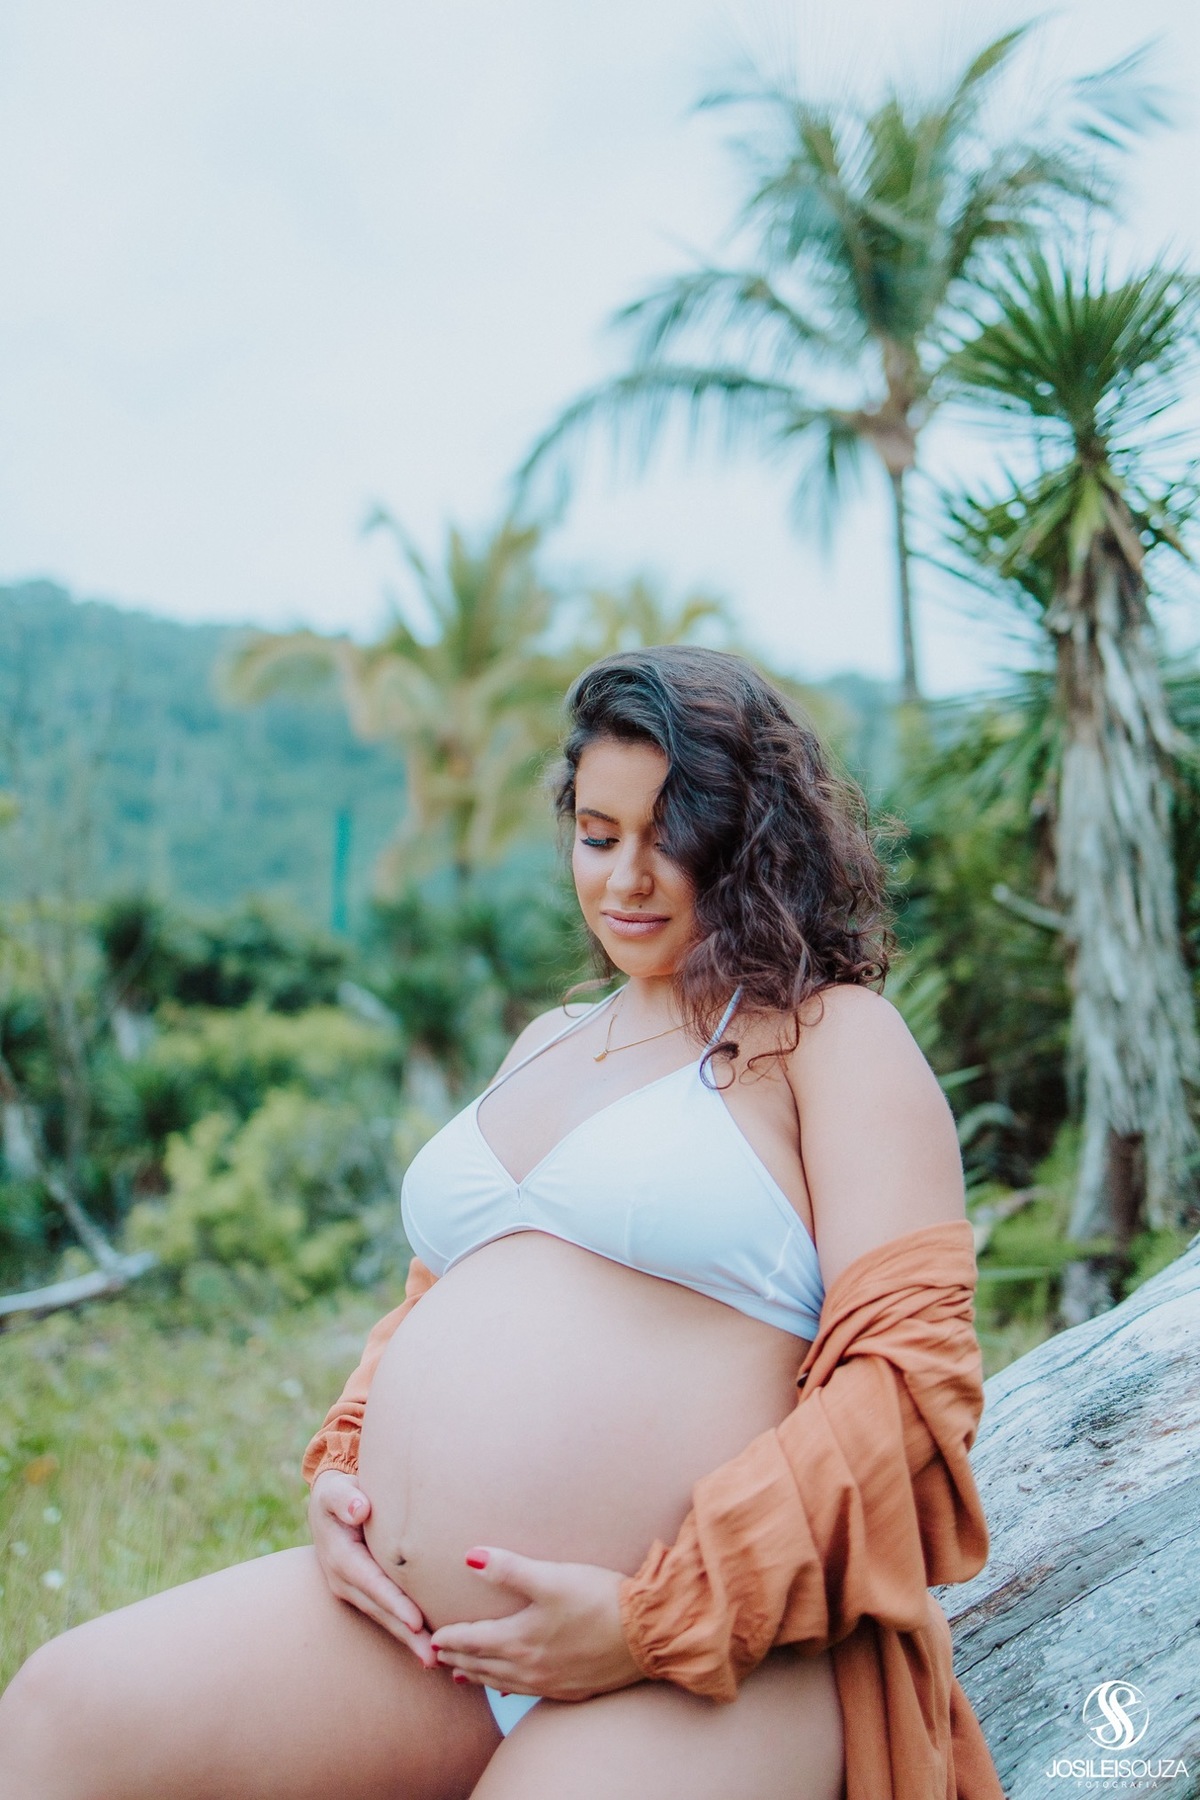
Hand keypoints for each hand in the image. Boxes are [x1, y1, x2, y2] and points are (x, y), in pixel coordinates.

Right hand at [308, 1470, 436, 1667]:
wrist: (329, 1504)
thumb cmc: (338, 1493)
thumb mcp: (335, 1490)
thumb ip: (345, 1498)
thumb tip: (360, 1509)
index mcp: (341, 1558)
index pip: (372, 1583)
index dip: (394, 1603)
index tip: (416, 1621)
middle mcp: (344, 1581)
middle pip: (380, 1611)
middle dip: (406, 1634)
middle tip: (435, 1656)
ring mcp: (353, 1591)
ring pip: (384, 1618)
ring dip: (408, 1639)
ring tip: (436, 1660)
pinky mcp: (364, 1594)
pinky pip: (386, 1614)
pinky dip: (405, 1630)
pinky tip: (426, 1647)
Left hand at [428, 1546, 642, 1700]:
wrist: (645, 1634)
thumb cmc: (598, 1599)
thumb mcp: (551, 1576)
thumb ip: (508, 1568)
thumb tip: (469, 1557)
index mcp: (519, 1640)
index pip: (472, 1641)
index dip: (449, 1638)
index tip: (432, 1637)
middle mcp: (528, 1668)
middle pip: (481, 1665)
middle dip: (457, 1660)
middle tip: (436, 1657)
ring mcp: (549, 1683)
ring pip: (501, 1682)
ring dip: (477, 1676)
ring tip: (460, 1675)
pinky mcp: (570, 1688)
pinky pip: (526, 1692)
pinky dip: (507, 1688)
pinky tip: (507, 1688)